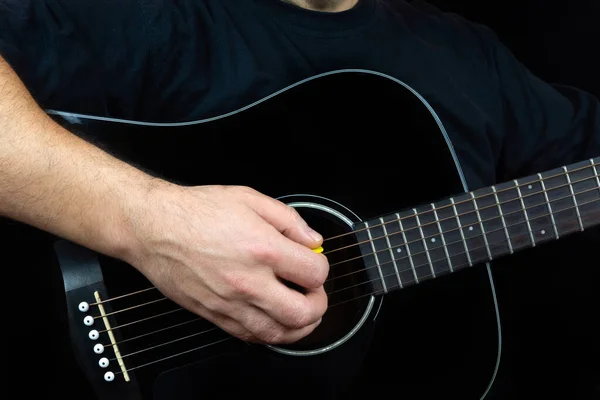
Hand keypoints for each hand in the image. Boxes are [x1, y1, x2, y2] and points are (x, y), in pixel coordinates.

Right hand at [126, 184, 328, 343]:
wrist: (153, 228)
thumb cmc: (196, 211)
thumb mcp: (249, 198)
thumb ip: (288, 219)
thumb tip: (312, 239)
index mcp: (263, 248)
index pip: (314, 273)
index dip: (321, 268)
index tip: (314, 262)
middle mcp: (249, 281)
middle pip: (302, 312)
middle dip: (318, 305)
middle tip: (315, 293)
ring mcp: (230, 303)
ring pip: (278, 334)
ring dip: (299, 327)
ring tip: (302, 312)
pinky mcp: (214, 314)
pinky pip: (250, 337)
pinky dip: (269, 333)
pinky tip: (273, 320)